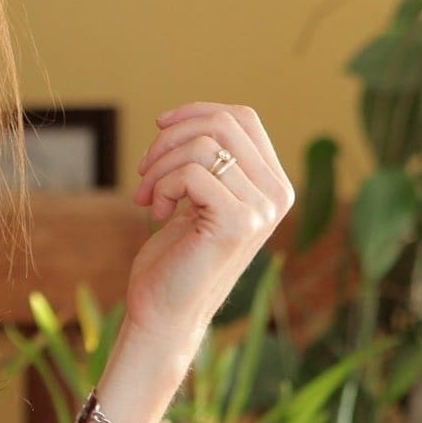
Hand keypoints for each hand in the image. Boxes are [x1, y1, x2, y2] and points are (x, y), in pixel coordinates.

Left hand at [127, 102, 295, 340]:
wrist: (164, 310)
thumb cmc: (175, 255)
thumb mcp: (196, 197)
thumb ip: (209, 161)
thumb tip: (186, 116)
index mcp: (273, 184)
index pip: (243, 118)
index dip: (196, 112)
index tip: (160, 127)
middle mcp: (277, 195)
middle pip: (223, 124)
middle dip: (170, 139)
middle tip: (144, 171)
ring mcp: (262, 210)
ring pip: (203, 147)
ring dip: (159, 167)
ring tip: (147, 197)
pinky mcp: (238, 223)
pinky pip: (192, 173)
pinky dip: (163, 187)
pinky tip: (157, 214)